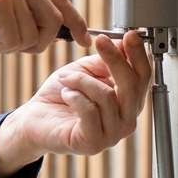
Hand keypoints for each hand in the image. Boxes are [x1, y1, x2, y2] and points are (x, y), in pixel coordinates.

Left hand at [0, 31, 151, 177]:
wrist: (34, 120)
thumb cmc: (61, 96)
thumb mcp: (86, 71)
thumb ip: (107, 61)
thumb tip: (125, 42)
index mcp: (128, 103)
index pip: (143, 77)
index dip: (138, 55)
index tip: (130, 35)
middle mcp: (126, 121)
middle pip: (132, 86)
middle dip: (116, 60)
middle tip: (101, 41)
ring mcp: (112, 135)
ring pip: (107, 96)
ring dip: (82, 80)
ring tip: (66, 78)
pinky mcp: (93, 143)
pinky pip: (89, 111)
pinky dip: (75, 96)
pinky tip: (66, 94)